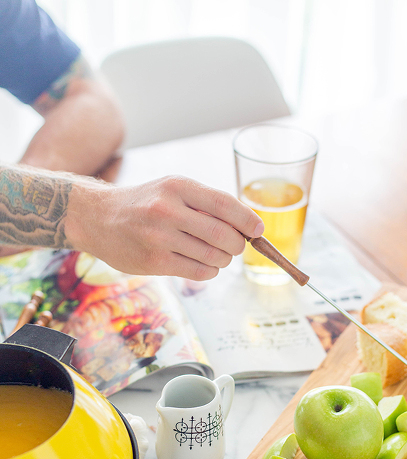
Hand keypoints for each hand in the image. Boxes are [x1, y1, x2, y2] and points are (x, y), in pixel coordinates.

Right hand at [68, 175, 264, 279]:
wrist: (98, 218)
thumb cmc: (144, 204)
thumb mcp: (172, 189)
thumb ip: (206, 203)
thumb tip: (248, 225)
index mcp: (177, 186)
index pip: (225, 204)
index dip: (248, 220)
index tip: (258, 230)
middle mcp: (168, 210)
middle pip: (224, 235)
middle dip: (237, 245)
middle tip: (235, 246)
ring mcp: (159, 238)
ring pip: (214, 257)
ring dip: (224, 260)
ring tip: (217, 255)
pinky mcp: (154, 263)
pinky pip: (199, 272)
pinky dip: (210, 271)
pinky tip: (202, 264)